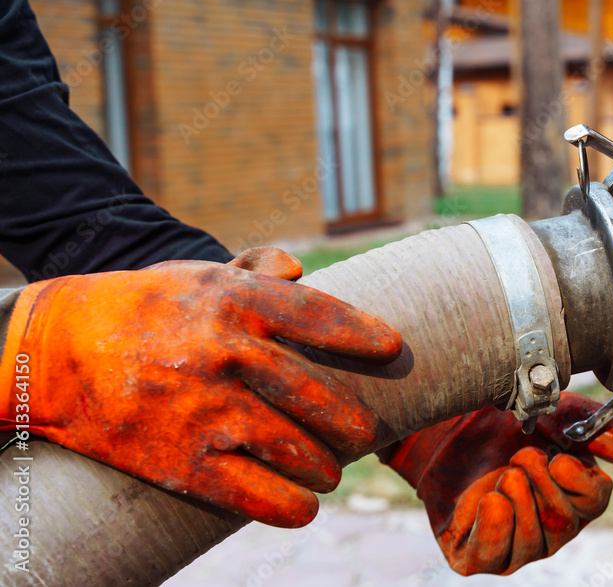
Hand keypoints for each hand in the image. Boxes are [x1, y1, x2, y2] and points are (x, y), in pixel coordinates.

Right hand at [0, 251, 400, 526]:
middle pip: (315, 395)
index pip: (316, 316)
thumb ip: (252, 270)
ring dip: (323, 466)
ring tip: (329, 470)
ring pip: (293, 449)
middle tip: (364, 433)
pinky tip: (304, 509)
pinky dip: (288, 507)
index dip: (360, 334)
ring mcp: (203, 409)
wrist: (53, 351)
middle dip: (351, 421)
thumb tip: (300, 269)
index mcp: (233, 301)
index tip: (394, 349)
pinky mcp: (179, 460)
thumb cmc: (139, 308)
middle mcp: (225, 353)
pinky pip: (252, 493)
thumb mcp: (194, 275)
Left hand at [387, 392, 612, 574]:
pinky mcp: (476, 554)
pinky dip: (494, 529)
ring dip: (521, 504)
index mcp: (573, 492)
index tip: (559, 459)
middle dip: (544, 488)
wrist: (445, 427)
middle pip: (564, 523)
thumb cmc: (504, 422)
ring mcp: (514, 544)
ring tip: (504, 473)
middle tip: (522, 455)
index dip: (580, 484)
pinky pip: (492, 555)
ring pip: (533, 543)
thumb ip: (589, 423)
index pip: (594, 500)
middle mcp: (549, 525)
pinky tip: (491, 500)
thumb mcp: (549, 410)